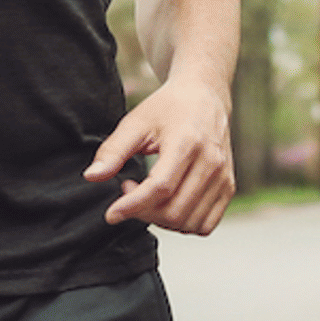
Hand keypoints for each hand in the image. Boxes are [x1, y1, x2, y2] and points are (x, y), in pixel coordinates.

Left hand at [89, 78, 235, 234]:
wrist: (205, 96)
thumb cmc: (168, 108)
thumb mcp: (135, 122)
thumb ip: (113, 151)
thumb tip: (91, 177)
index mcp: (187, 142)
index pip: (160, 188)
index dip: (133, 206)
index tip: (112, 213)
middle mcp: (211, 162)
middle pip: (174, 211)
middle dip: (143, 212)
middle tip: (129, 192)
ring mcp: (223, 177)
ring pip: (188, 223)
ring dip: (161, 220)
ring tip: (148, 196)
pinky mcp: (228, 187)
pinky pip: (205, 224)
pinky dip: (183, 224)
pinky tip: (168, 204)